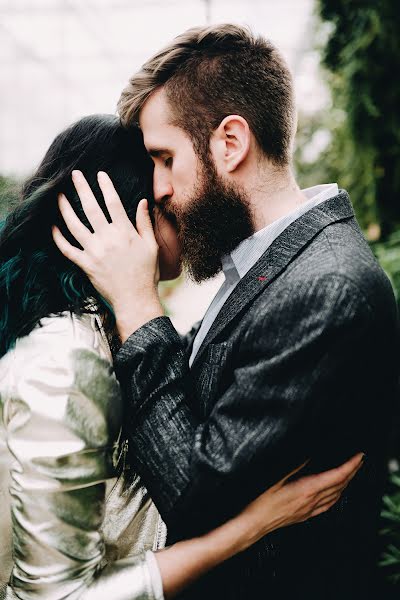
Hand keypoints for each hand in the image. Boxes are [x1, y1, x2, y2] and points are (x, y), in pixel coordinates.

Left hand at [52, 170, 163, 339]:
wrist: (135, 299)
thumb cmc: (146, 273)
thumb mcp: (151, 246)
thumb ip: (144, 223)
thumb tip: (143, 202)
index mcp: (125, 232)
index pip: (113, 202)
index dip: (105, 186)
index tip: (99, 174)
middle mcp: (107, 239)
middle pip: (91, 208)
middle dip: (81, 188)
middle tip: (74, 174)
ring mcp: (94, 252)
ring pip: (74, 225)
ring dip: (64, 209)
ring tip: (57, 196)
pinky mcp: (85, 265)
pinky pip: (67, 249)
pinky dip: (58, 238)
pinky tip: (52, 227)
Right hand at [235, 452, 363, 549]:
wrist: (255, 523)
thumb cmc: (262, 501)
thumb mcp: (277, 476)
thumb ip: (296, 466)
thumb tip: (310, 456)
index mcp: (307, 489)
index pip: (336, 475)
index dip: (350, 465)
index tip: (358, 456)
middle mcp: (312, 500)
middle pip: (340, 485)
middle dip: (352, 471)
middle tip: (359, 460)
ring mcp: (309, 510)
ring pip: (336, 496)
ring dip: (346, 483)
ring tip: (351, 472)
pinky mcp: (305, 515)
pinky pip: (327, 506)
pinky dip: (337, 496)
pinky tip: (336, 494)